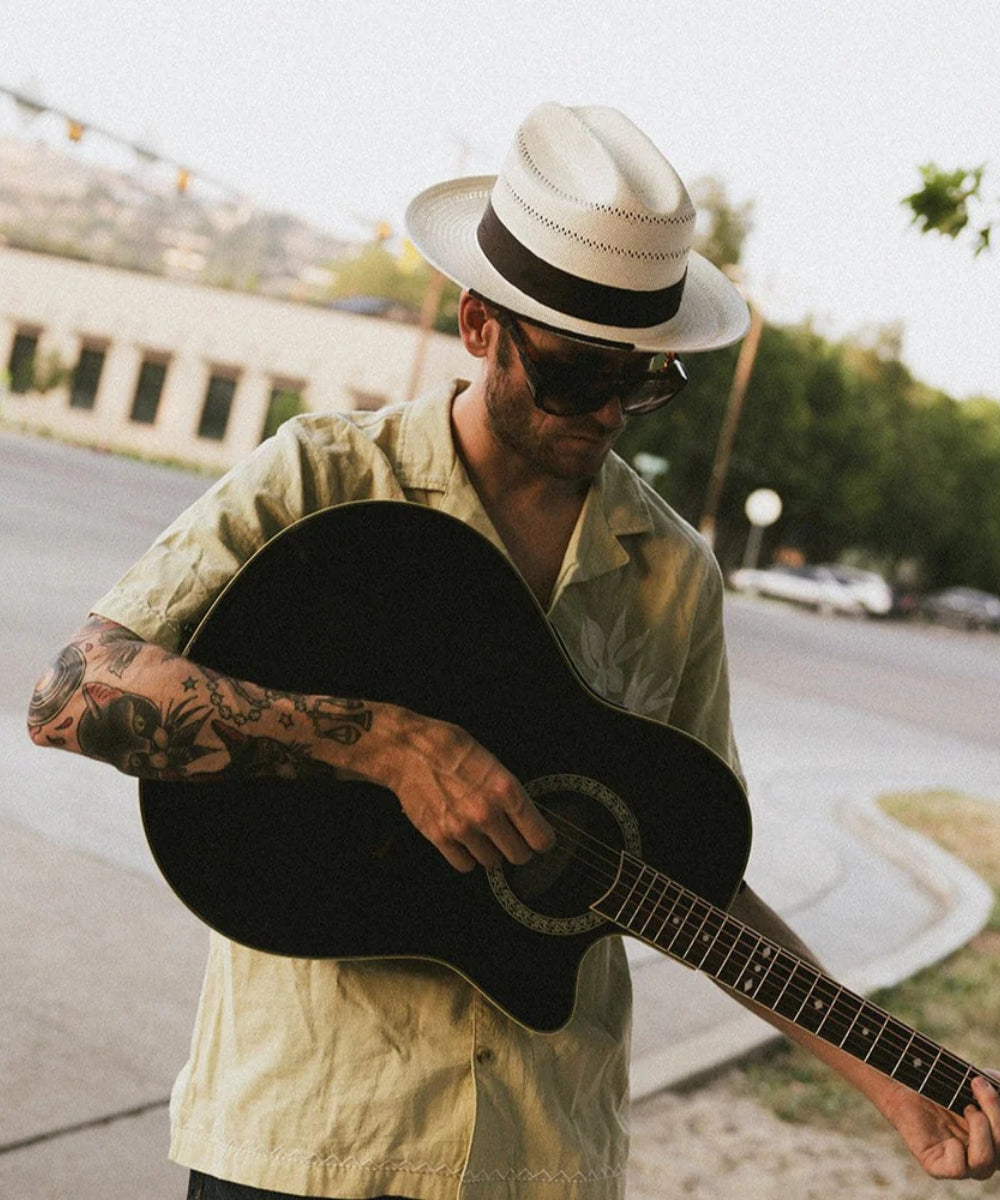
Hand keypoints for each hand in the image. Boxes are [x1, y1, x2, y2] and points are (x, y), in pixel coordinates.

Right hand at [376, 708, 555, 872]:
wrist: (409, 751)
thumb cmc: (451, 749)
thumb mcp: (493, 763)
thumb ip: (509, 793)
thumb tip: (526, 818)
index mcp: (506, 790)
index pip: (540, 837)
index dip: (542, 841)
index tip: (538, 839)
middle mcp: (487, 813)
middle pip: (519, 856)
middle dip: (518, 849)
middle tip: (510, 838)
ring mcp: (463, 828)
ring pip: (492, 862)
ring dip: (491, 852)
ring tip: (482, 834)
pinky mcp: (440, 837)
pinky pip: (465, 865)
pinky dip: (467, 857)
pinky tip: (464, 841)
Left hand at [882, 1074, 999, 1179]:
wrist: (902, 1084)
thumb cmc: (939, 1083)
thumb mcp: (971, 1084)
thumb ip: (991, 1089)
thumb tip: (997, 1081)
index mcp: (993, 1141)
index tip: (989, 1080)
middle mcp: (981, 1155)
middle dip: (996, 1111)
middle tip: (977, 1082)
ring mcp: (960, 1163)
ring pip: (986, 1163)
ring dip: (981, 1129)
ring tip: (966, 1107)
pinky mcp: (937, 1166)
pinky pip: (957, 1168)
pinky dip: (957, 1150)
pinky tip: (949, 1136)